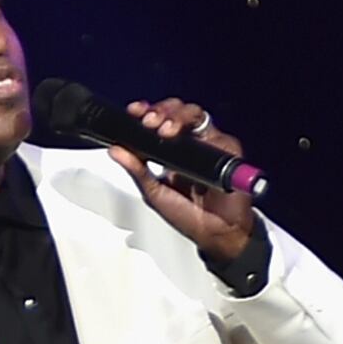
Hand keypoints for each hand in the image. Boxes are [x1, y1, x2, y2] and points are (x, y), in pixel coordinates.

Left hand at [101, 97, 260, 269]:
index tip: (134, 112)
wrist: (215, 233)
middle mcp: (191, 143)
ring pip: (195, 114)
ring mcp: (209, 144)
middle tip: (149, 121)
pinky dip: (199, 131)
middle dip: (161, 111)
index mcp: (171, 151)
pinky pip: (214, 131)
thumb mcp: (154, 193)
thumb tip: (116, 151)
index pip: (159, 121)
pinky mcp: (226, 148)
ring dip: (177, 115)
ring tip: (165, 129)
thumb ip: (136, 171)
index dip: (146, 112)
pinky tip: (186, 138)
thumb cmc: (188, 216)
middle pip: (176, 111)